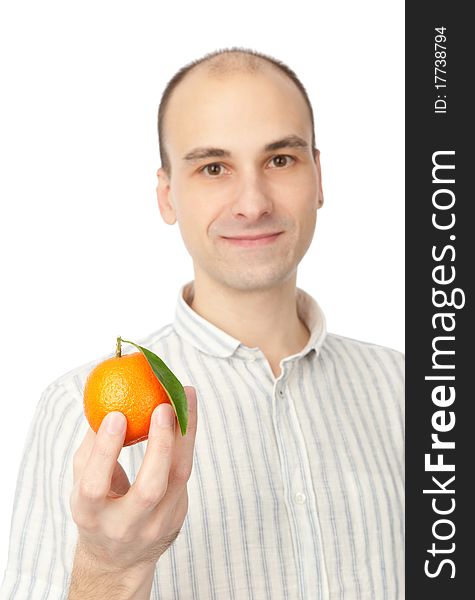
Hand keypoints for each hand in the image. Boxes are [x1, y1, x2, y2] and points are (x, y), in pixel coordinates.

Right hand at [70, 386, 197, 572]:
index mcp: (91, 515)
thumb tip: (102, 403)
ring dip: (184, 434)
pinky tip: (188, 411)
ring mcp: (156, 524)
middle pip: (149, 489)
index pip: (95, 486)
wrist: (119, 558)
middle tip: (164, 406)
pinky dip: (187, 439)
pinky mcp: (177, 514)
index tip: (116, 415)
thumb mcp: (83, 483)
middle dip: (159, 445)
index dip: (105, 451)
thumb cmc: (97, 506)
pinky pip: (185, 471)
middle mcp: (125, 525)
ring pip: (177, 478)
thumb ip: (91, 448)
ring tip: (186, 396)